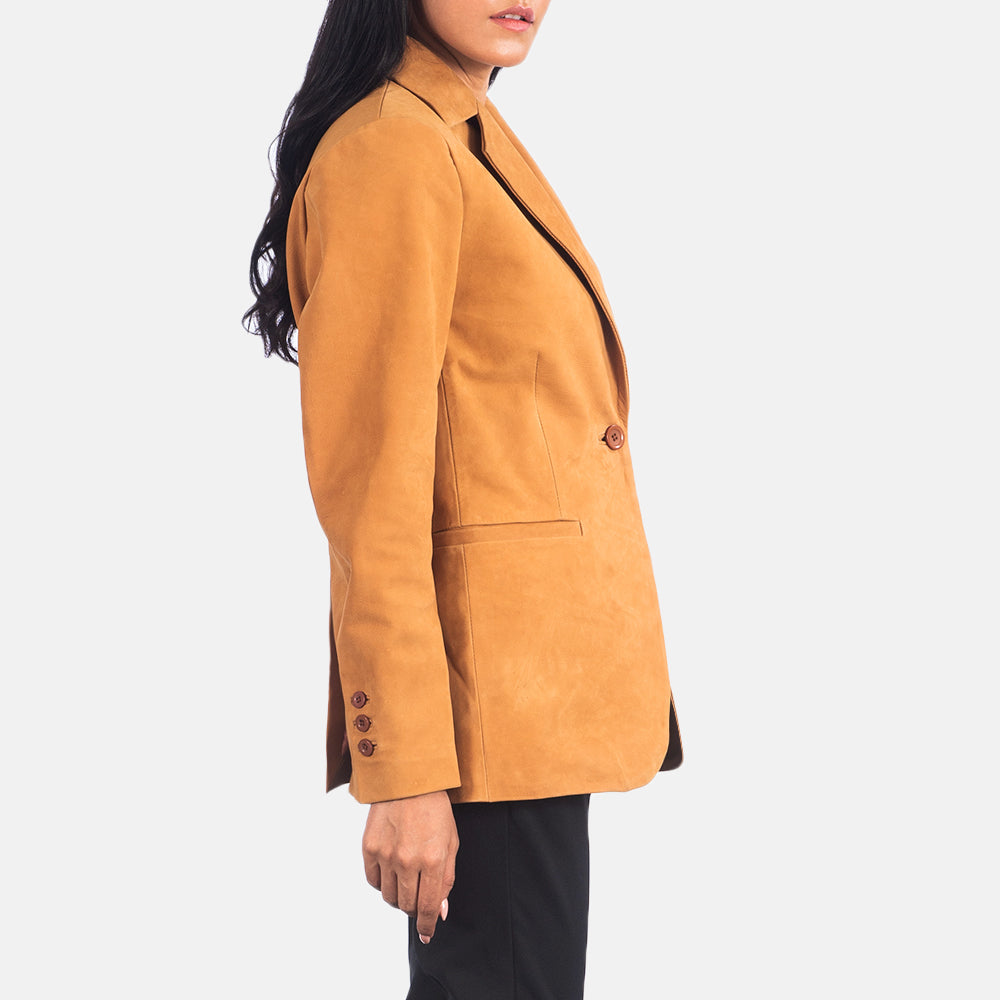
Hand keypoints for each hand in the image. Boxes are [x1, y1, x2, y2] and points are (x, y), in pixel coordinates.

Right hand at [362, 789, 457, 942]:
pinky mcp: (369, 848)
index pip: (429, 907)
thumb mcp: (451, 842)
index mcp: (433, 860)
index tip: (427, 934)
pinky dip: (383, 883)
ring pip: (389, 897)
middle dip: (415, 908)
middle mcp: (408, 861)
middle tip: (419, 897)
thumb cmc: (435, 809)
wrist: (407, 780)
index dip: (428, 925)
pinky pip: (374, 881)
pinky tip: (392, 870)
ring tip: (406, 881)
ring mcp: (386, 855)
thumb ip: (447, 879)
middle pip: (407, 905)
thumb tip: (440, 911)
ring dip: (399, 897)